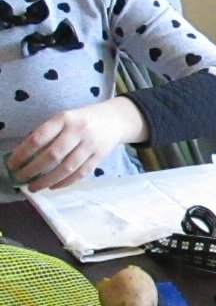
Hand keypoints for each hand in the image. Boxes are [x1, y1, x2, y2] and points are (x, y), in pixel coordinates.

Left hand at [7, 97, 146, 191]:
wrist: (114, 119)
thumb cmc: (81, 120)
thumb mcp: (63, 119)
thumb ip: (47, 134)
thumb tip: (25, 157)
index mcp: (64, 119)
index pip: (39, 138)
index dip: (22, 153)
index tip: (12, 165)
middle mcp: (78, 131)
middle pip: (52, 155)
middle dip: (33, 170)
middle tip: (21, 179)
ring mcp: (91, 144)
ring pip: (67, 167)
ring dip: (48, 180)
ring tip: (35, 187)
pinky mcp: (100, 156)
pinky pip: (80, 173)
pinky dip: (65, 182)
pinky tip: (53, 186)